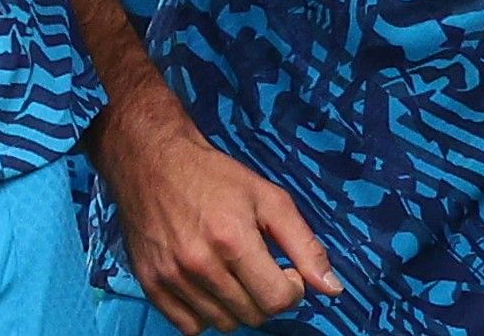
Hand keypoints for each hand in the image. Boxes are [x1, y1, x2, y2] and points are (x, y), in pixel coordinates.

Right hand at [87, 81, 341, 331]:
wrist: (153, 163)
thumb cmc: (217, 178)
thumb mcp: (270, 199)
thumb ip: (305, 245)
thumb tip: (333, 289)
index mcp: (233, 240)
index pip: (277, 300)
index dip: (292, 289)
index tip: (286, 269)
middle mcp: (199, 264)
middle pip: (252, 315)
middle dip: (267, 296)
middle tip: (260, 267)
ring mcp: (171, 278)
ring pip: (223, 324)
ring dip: (238, 306)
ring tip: (235, 273)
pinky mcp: (150, 285)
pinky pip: (190, 326)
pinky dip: (206, 314)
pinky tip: (210, 285)